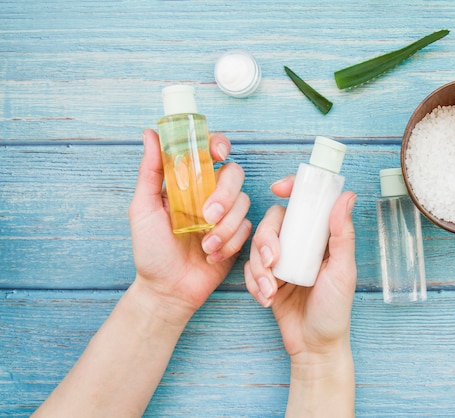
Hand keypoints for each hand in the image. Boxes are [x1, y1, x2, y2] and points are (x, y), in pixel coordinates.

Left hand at [129, 129, 251, 323]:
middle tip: (208, 215)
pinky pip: (247, 228)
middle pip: (234, 174)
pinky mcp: (237, 236)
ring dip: (226, 226)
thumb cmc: (151, 250)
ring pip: (244, 202)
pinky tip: (212, 255)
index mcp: (188, 182)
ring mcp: (225, 215)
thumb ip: (150, 171)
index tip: (217, 154)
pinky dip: (231, 242)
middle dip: (225, 194)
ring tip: (205, 246)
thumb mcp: (143, 208)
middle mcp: (209, 194)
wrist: (167, 289)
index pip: (209, 152)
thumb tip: (150, 133)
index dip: (218, 146)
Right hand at [244, 176, 356, 416]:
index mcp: (322, 237)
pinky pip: (249, 267)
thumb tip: (346, 196)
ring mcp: (282, 260)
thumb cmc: (334, 310)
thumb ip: (342, 235)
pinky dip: (253, 282)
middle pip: (274, 221)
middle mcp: (301, 244)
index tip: (278, 189)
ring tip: (269, 290)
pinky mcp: (267, 277)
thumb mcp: (342, 271)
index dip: (292, 189)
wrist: (313, 346)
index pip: (306, 203)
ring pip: (257, 244)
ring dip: (259, 267)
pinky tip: (265, 298)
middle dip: (267, 239)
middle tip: (273, 261)